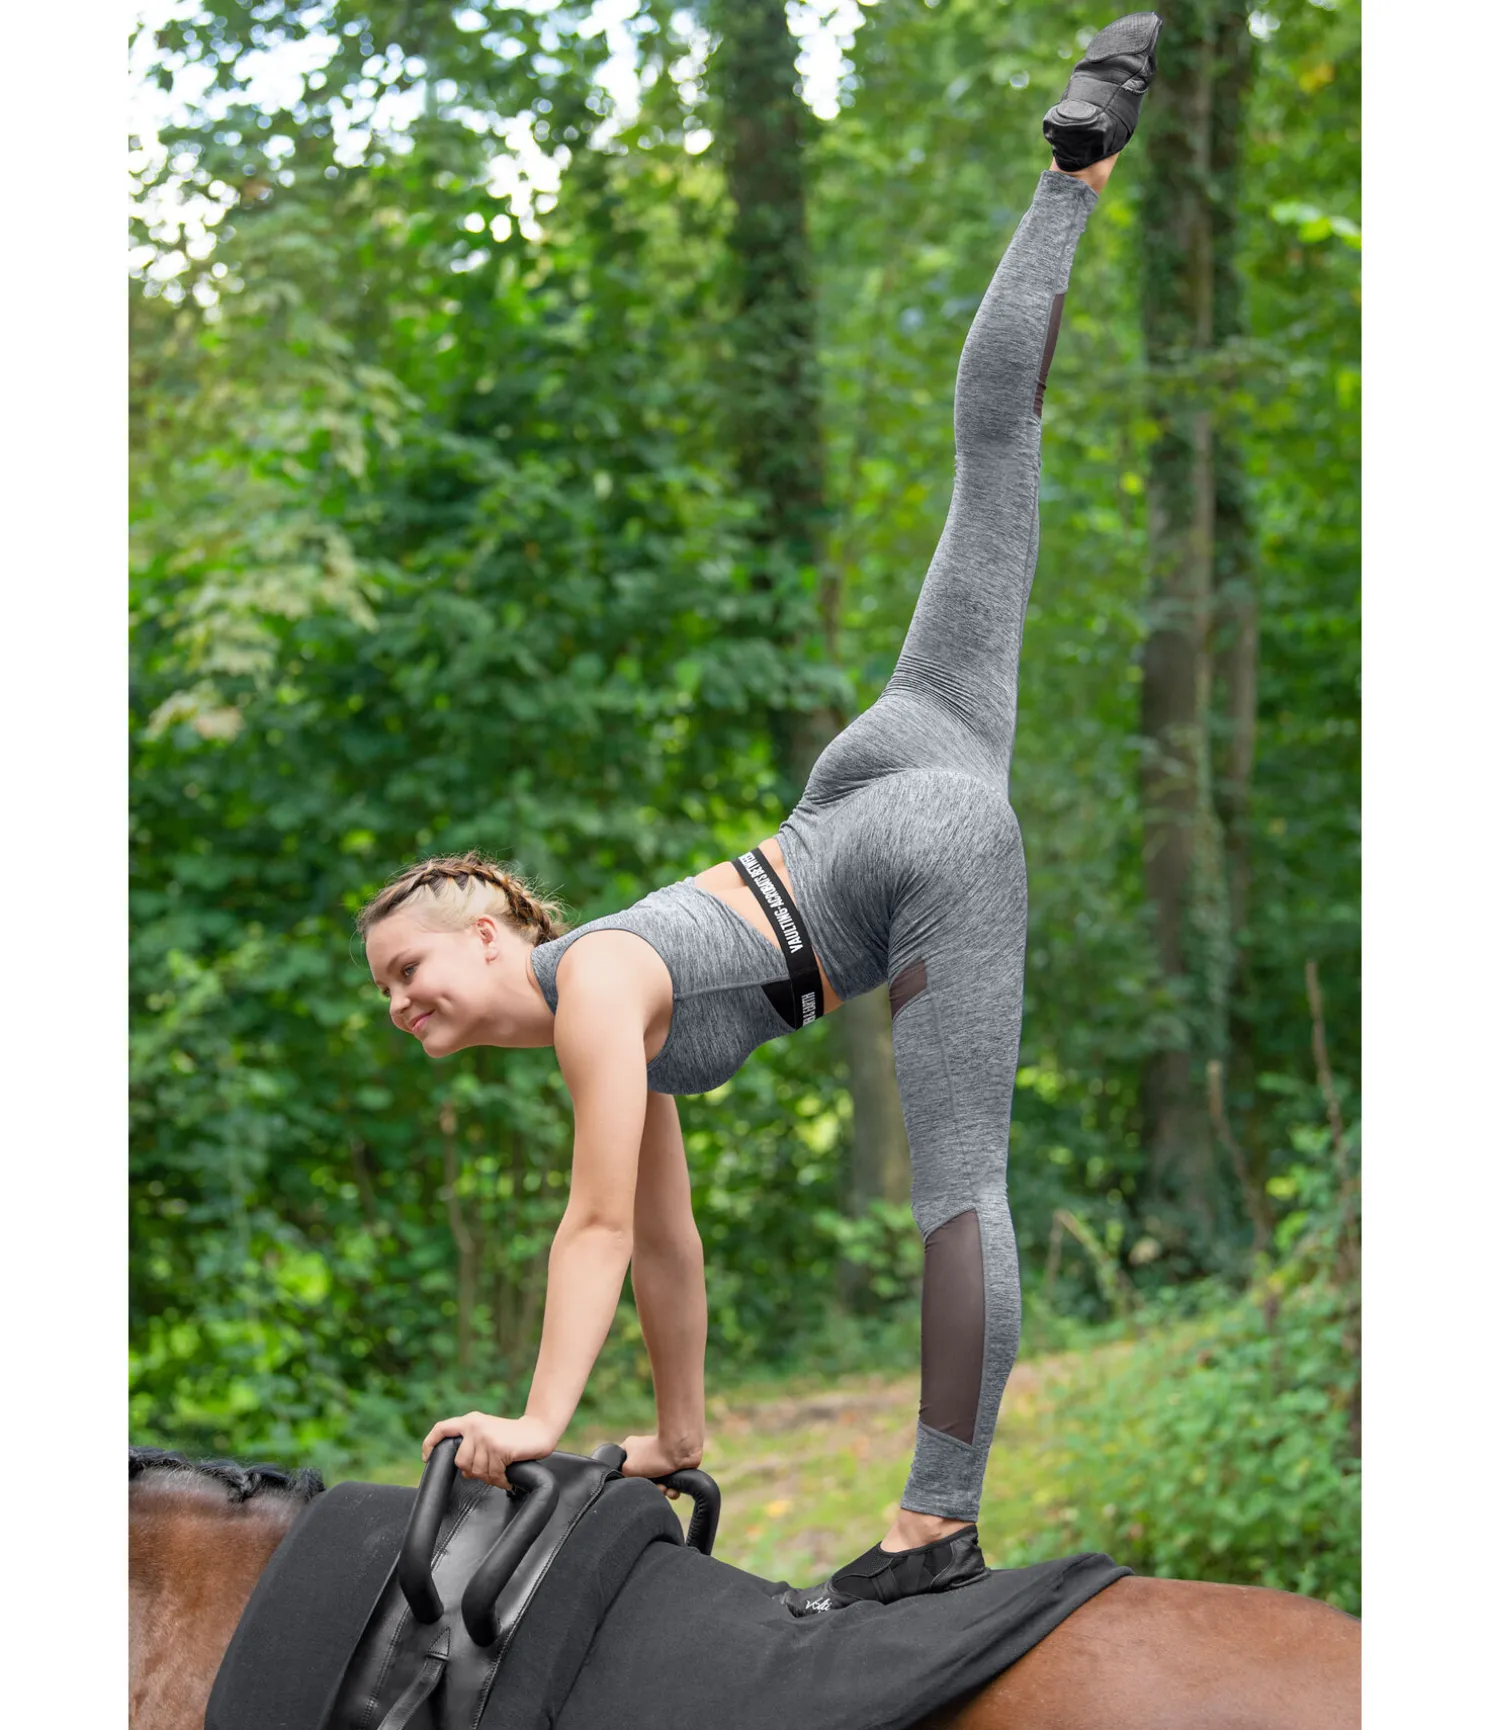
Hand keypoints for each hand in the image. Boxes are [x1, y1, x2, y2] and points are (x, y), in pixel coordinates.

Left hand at [422, 1412, 557, 1489]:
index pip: (442, 1429)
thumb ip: (472, 1448)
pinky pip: (492, 1474)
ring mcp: (486, 1436)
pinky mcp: (497, 1447)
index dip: (430, 1444)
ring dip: (490, 1476)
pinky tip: (508, 1474)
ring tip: (502, 1469)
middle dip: (475, 1471)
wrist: (539, 1431)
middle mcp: (475, 1426)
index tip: (426, 1458)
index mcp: (470, 1421)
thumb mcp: (488, 1436)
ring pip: (477, 1471)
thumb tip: (463, 1471)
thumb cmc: (513, 1437)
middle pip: (461, 1462)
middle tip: (492, 1468)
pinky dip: (501, 1479)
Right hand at [619, 1433, 703, 1498]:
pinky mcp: (671, 1468)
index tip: (630, 1480)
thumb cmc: (653, 1455)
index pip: (620, 1465)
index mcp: (630, 1448)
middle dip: (648, 1486)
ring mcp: (658, 1461)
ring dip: (660, 1490)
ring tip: (664, 1487)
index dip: (624, 1476)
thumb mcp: (628, 1468)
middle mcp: (643, 1454)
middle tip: (653, 1485)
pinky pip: (668, 1485)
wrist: (682, 1451)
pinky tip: (672, 1489)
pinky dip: (670, 1490)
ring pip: (655, 1484)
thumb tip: (630, 1484)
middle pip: (640, 1479)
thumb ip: (622, 1477)